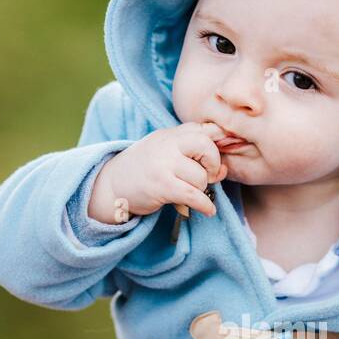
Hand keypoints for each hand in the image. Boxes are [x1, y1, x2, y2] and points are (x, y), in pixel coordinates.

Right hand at [89, 121, 229, 222]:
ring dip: (203, 189)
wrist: (112, 185)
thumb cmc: (145, 171)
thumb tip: (224, 169)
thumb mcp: (167, 154)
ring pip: (200, 176)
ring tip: (193, 193)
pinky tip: (208, 210)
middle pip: (206, 145)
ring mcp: (163, 163)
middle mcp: (166, 144)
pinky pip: (193, 195)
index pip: (203, 128)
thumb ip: (194, 156)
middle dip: (213, 163)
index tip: (226, 152)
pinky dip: (205, 205)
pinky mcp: (161, 185)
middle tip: (207, 175)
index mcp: (170, 134)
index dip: (220, 140)